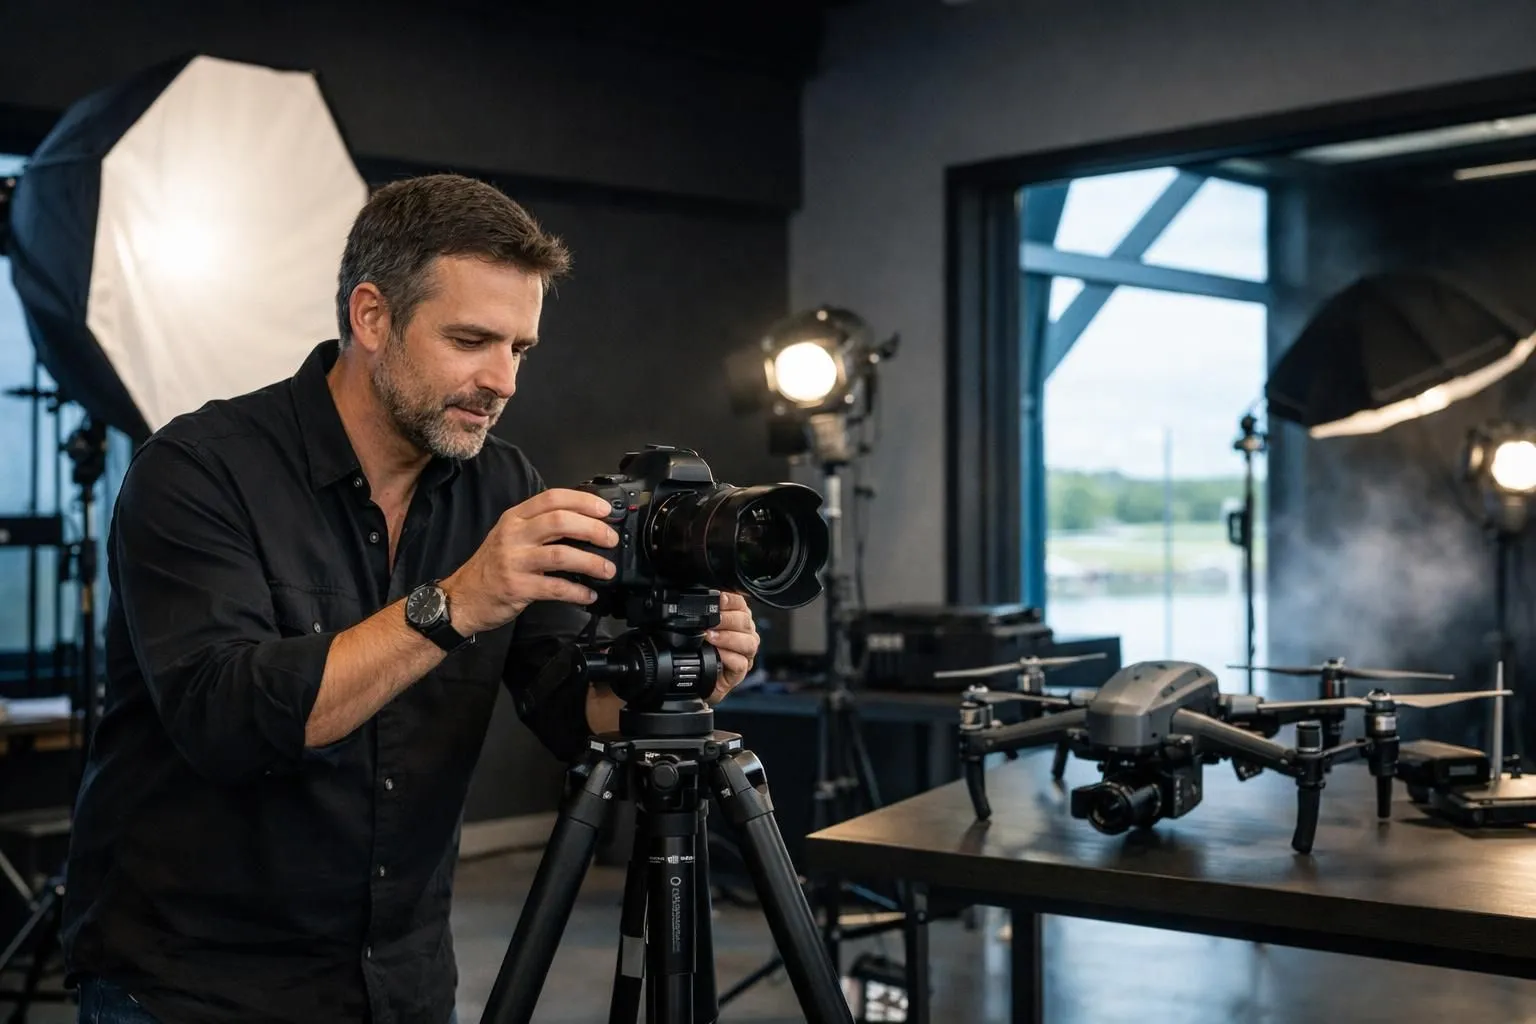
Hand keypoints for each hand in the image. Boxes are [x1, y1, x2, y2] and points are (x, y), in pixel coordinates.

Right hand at [442, 489, 618, 633]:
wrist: (462, 597)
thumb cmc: (492, 566)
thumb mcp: (511, 536)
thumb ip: (541, 527)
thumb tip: (585, 524)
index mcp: (515, 518)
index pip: (552, 498)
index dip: (583, 501)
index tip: (605, 510)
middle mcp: (514, 535)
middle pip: (560, 522)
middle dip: (593, 529)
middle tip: (611, 539)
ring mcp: (514, 561)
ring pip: (561, 554)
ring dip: (591, 562)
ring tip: (607, 569)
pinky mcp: (517, 587)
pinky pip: (555, 587)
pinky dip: (577, 591)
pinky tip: (589, 594)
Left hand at [705, 591, 759, 703]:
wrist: (698, 680)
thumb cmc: (701, 652)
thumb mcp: (701, 629)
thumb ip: (704, 615)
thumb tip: (696, 601)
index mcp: (738, 619)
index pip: (740, 604)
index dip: (731, 600)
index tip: (719, 598)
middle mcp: (746, 635)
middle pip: (745, 622)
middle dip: (727, 620)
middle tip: (710, 622)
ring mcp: (745, 654)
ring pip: (747, 642)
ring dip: (728, 638)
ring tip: (710, 637)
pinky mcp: (740, 672)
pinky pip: (741, 663)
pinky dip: (729, 657)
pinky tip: (718, 654)